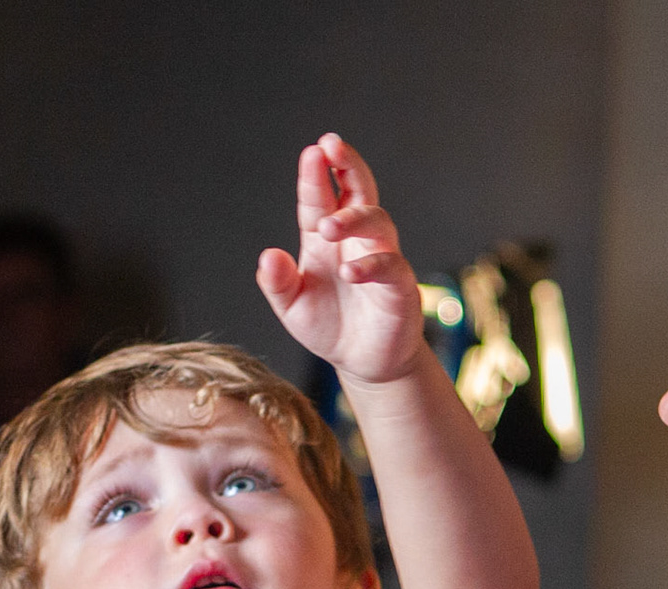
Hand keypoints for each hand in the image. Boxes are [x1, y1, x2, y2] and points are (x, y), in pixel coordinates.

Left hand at [257, 133, 424, 385]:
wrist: (364, 364)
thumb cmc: (329, 327)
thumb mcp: (292, 307)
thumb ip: (278, 283)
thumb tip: (268, 257)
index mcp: (324, 239)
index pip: (320, 198)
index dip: (315, 175)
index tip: (312, 152)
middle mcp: (355, 241)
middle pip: (358, 191)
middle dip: (347, 165)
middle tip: (332, 146)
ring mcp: (380, 258)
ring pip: (377, 221)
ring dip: (353, 217)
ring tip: (328, 227)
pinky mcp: (399, 286)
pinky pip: (392, 265)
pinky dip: (372, 264)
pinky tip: (350, 271)